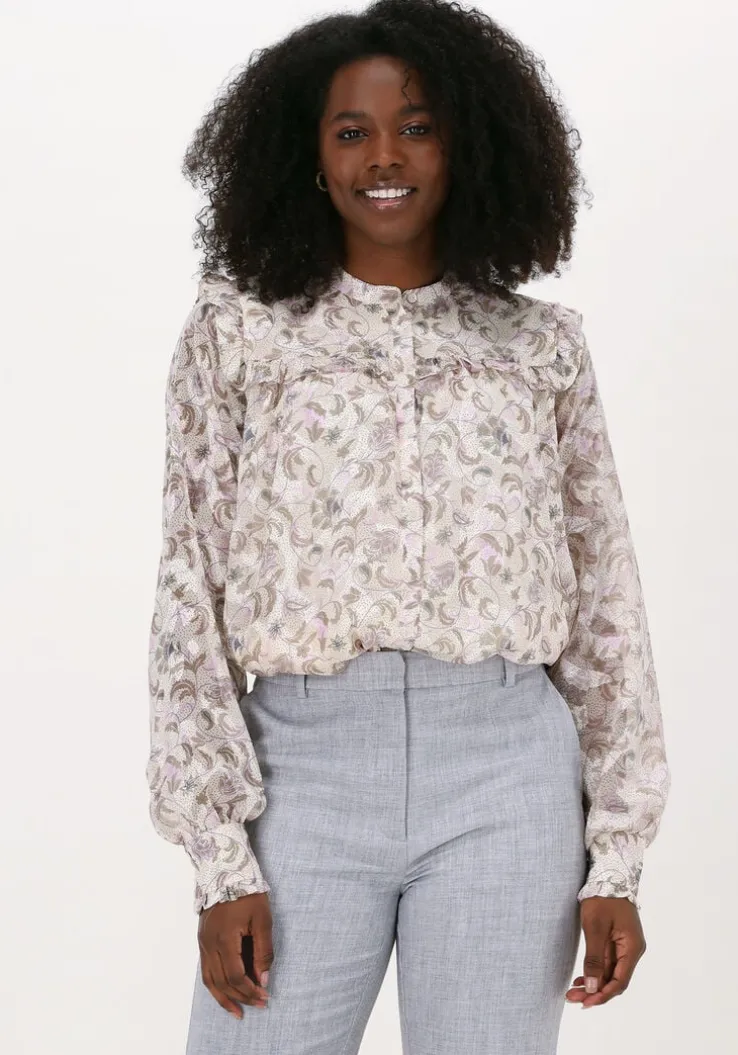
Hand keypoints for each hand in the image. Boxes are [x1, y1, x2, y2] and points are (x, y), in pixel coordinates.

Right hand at [197, 892, 273, 1018]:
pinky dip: (215, 985)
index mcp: (224, 939)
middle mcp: (209, 945)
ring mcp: (203, 943)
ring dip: (223, 998)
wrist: (226, 871)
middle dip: (241, 997)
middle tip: (258, 1005)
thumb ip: (264, 952)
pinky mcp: (202, 941)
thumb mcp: (263, 920)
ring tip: (237, 1012)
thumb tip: (263, 980)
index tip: (265, 997)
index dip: (250, 990)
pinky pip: (205, 970)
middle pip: (222, 982)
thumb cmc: (248, 893)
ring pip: (209, 980)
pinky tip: (224, 992)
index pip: (235, 976)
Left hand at [566, 896, 646, 1008]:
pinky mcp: (617, 941)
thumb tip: (593, 987)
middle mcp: (632, 950)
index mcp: (632, 948)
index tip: (585, 1003)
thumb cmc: (602, 898)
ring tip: (573, 991)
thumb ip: (595, 959)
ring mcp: (625, 946)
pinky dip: (595, 971)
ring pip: (610, 973)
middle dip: (595, 991)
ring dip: (594, 983)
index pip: (620, 981)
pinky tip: (581, 978)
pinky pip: (608, 963)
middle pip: (615, 980)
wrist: (608, 874)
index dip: (603, 995)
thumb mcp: (595, 927)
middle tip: (572, 998)